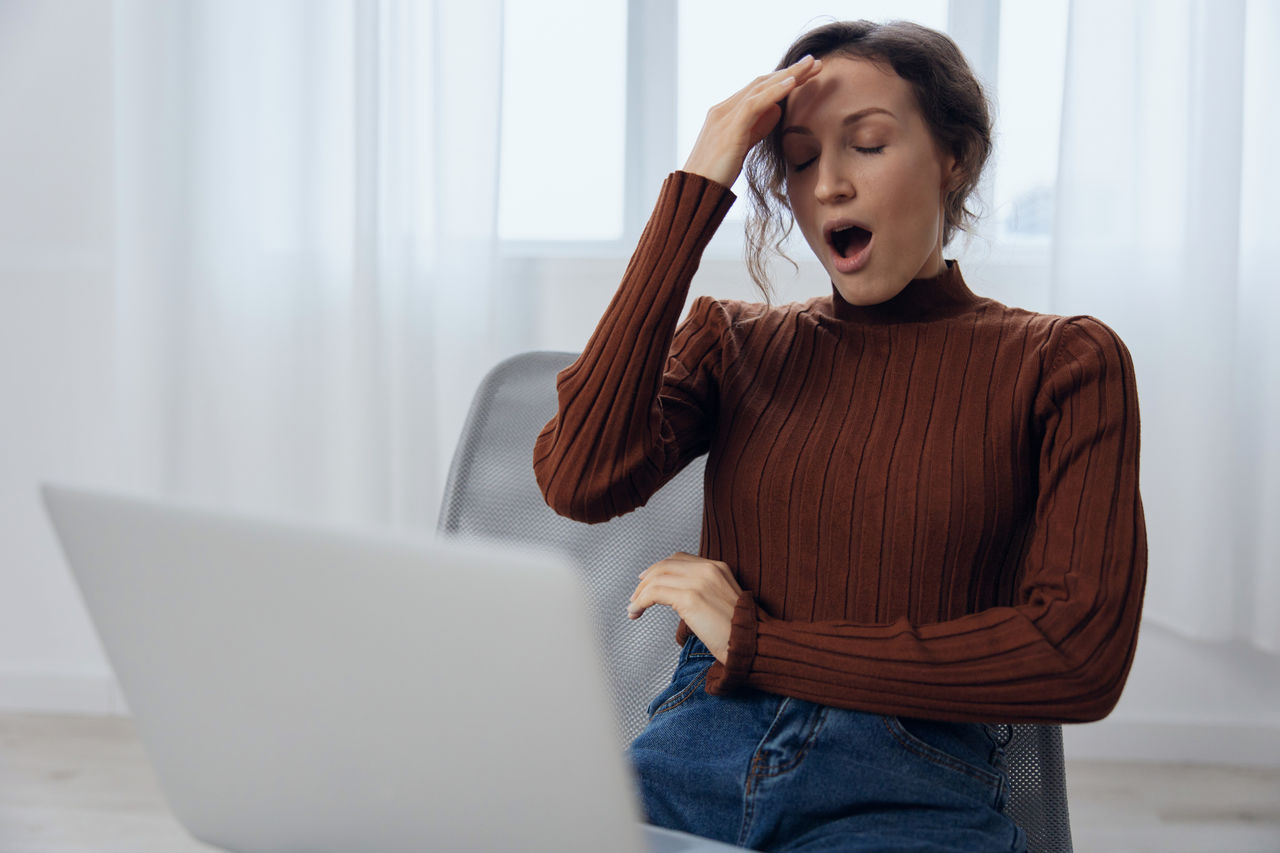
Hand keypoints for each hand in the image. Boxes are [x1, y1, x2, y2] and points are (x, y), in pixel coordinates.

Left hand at [626, 552, 744, 664]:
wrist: (753, 644)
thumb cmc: (740, 632)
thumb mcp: (724, 602)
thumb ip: (705, 593)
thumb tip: (679, 600)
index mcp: (718, 567)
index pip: (680, 558)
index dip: (660, 567)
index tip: (646, 579)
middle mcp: (708, 569)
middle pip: (665, 565)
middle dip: (646, 580)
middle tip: (636, 595)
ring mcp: (699, 581)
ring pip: (657, 578)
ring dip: (640, 593)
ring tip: (633, 608)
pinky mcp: (690, 598)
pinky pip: (654, 593)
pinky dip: (640, 602)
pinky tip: (636, 612)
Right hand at [682, 54, 822, 188]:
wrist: (693, 191)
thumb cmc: (716, 174)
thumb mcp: (742, 146)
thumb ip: (756, 127)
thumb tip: (776, 111)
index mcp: (725, 113)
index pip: (758, 90)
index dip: (783, 80)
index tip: (808, 74)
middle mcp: (723, 109)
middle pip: (761, 83)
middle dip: (790, 72)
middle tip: (816, 62)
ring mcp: (724, 117)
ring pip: (760, 88)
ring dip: (788, 75)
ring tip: (811, 65)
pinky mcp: (729, 129)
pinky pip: (754, 104)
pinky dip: (774, 92)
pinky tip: (792, 83)